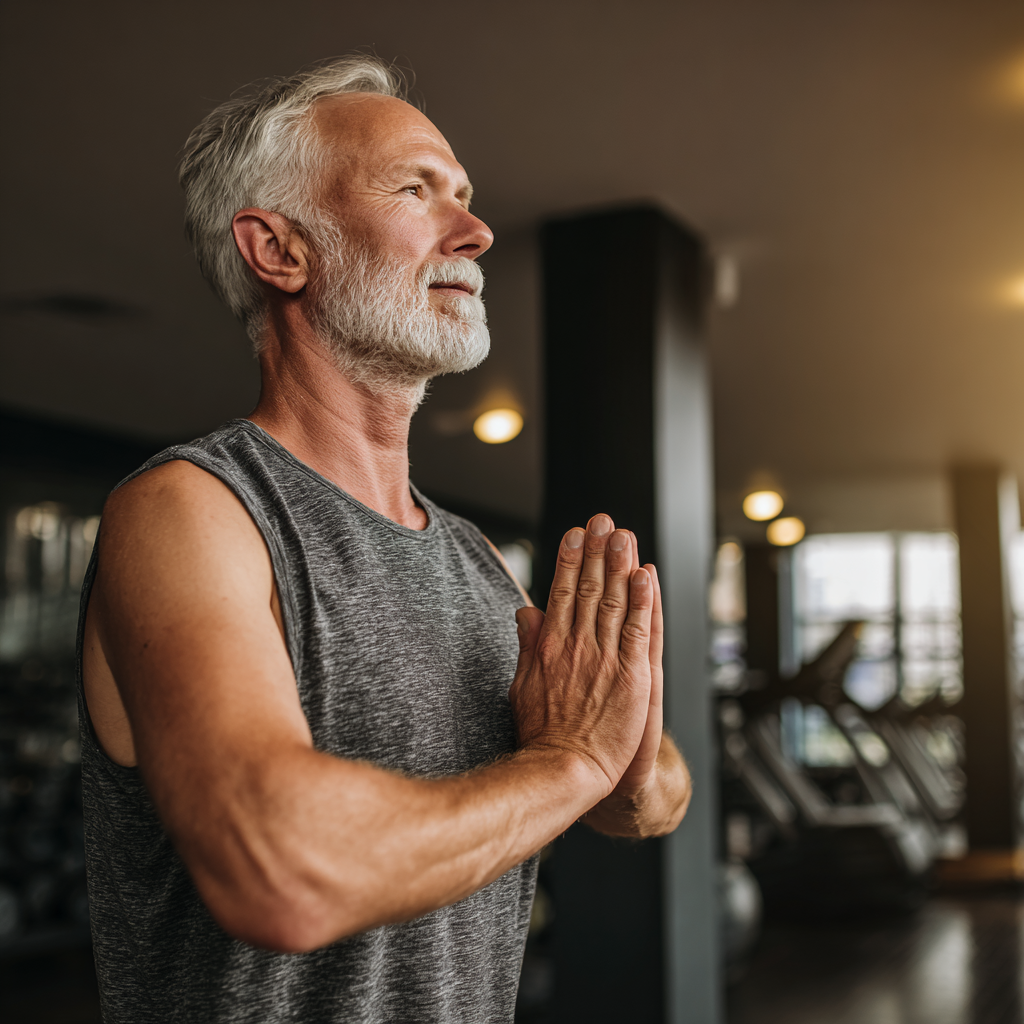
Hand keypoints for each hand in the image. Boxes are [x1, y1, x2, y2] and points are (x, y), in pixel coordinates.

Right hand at [508, 514, 653, 795]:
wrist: (566, 771)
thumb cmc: (542, 735)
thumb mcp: (522, 685)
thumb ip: (528, 645)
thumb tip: (526, 612)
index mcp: (550, 647)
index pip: (561, 593)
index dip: (570, 561)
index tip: (576, 534)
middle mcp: (576, 646)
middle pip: (589, 589)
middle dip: (597, 552)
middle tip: (604, 521)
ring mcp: (604, 659)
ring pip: (614, 602)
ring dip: (620, 566)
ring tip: (625, 536)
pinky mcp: (631, 675)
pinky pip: (639, 631)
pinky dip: (644, 602)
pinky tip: (646, 576)